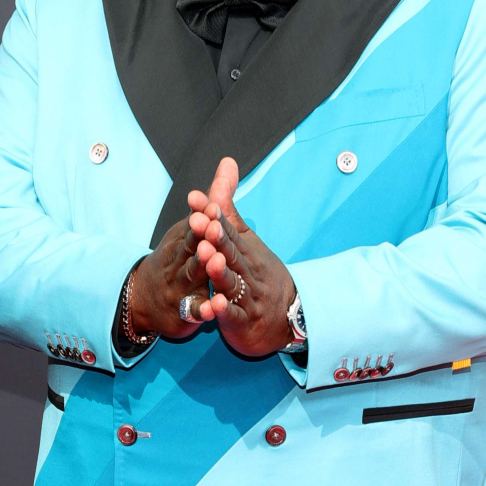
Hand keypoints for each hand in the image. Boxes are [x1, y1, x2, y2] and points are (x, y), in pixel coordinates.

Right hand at [123, 157, 238, 339]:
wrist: (143, 297)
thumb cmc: (176, 257)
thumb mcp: (192, 227)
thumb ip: (214, 198)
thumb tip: (230, 161)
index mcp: (184, 238)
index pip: (194, 223)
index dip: (202, 214)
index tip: (211, 204)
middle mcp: (180, 259)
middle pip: (191, 246)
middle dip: (201, 237)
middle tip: (212, 226)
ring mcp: (181, 286)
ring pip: (193, 276)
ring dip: (203, 268)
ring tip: (216, 260)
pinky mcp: (185, 312)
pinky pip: (196, 311)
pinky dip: (205, 309)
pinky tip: (216, 308)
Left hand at [190, 158, 295, 357]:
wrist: (289, 317)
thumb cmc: (261, 275)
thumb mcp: (246, 239)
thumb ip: (228, 207)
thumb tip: (225, 163)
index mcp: (244, 250)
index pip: (227, 228)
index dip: (212, 214)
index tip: (196, 199)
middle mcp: (247, 270)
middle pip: (230, 252)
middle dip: (216, 237)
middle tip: (200, 221)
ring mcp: (246, 297)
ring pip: (232, 282)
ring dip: (220, 271)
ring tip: (208, 257)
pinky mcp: (243, 322)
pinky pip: (234, 316)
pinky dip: (226, 311)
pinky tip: (216, 305)